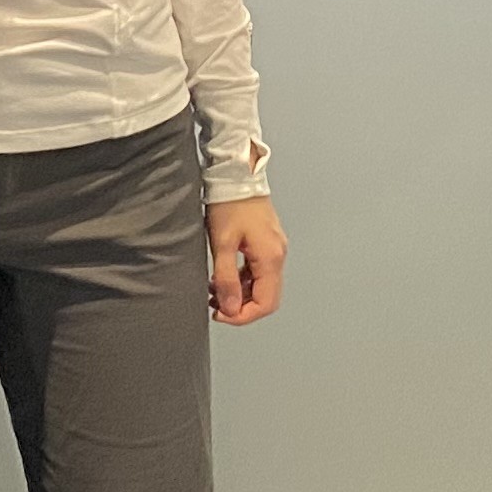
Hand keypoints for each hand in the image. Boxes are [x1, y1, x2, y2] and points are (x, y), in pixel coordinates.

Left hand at [209, 197, 287, 325]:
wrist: (236, 176)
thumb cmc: (229, 204)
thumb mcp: (222, 244)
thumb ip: (226, 279)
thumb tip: (230, 308)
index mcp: (270, 258)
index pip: (266, 303)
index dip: (243, 316)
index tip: (220, 314)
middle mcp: (277, 255)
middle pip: (266, 297)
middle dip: (241, 307)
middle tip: (216, 306)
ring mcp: (274, 249)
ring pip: (262, 285)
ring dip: (240, 294)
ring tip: (214, 292)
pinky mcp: (267, 243)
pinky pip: (258, 271)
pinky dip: (242, 281)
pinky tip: (223, 277)